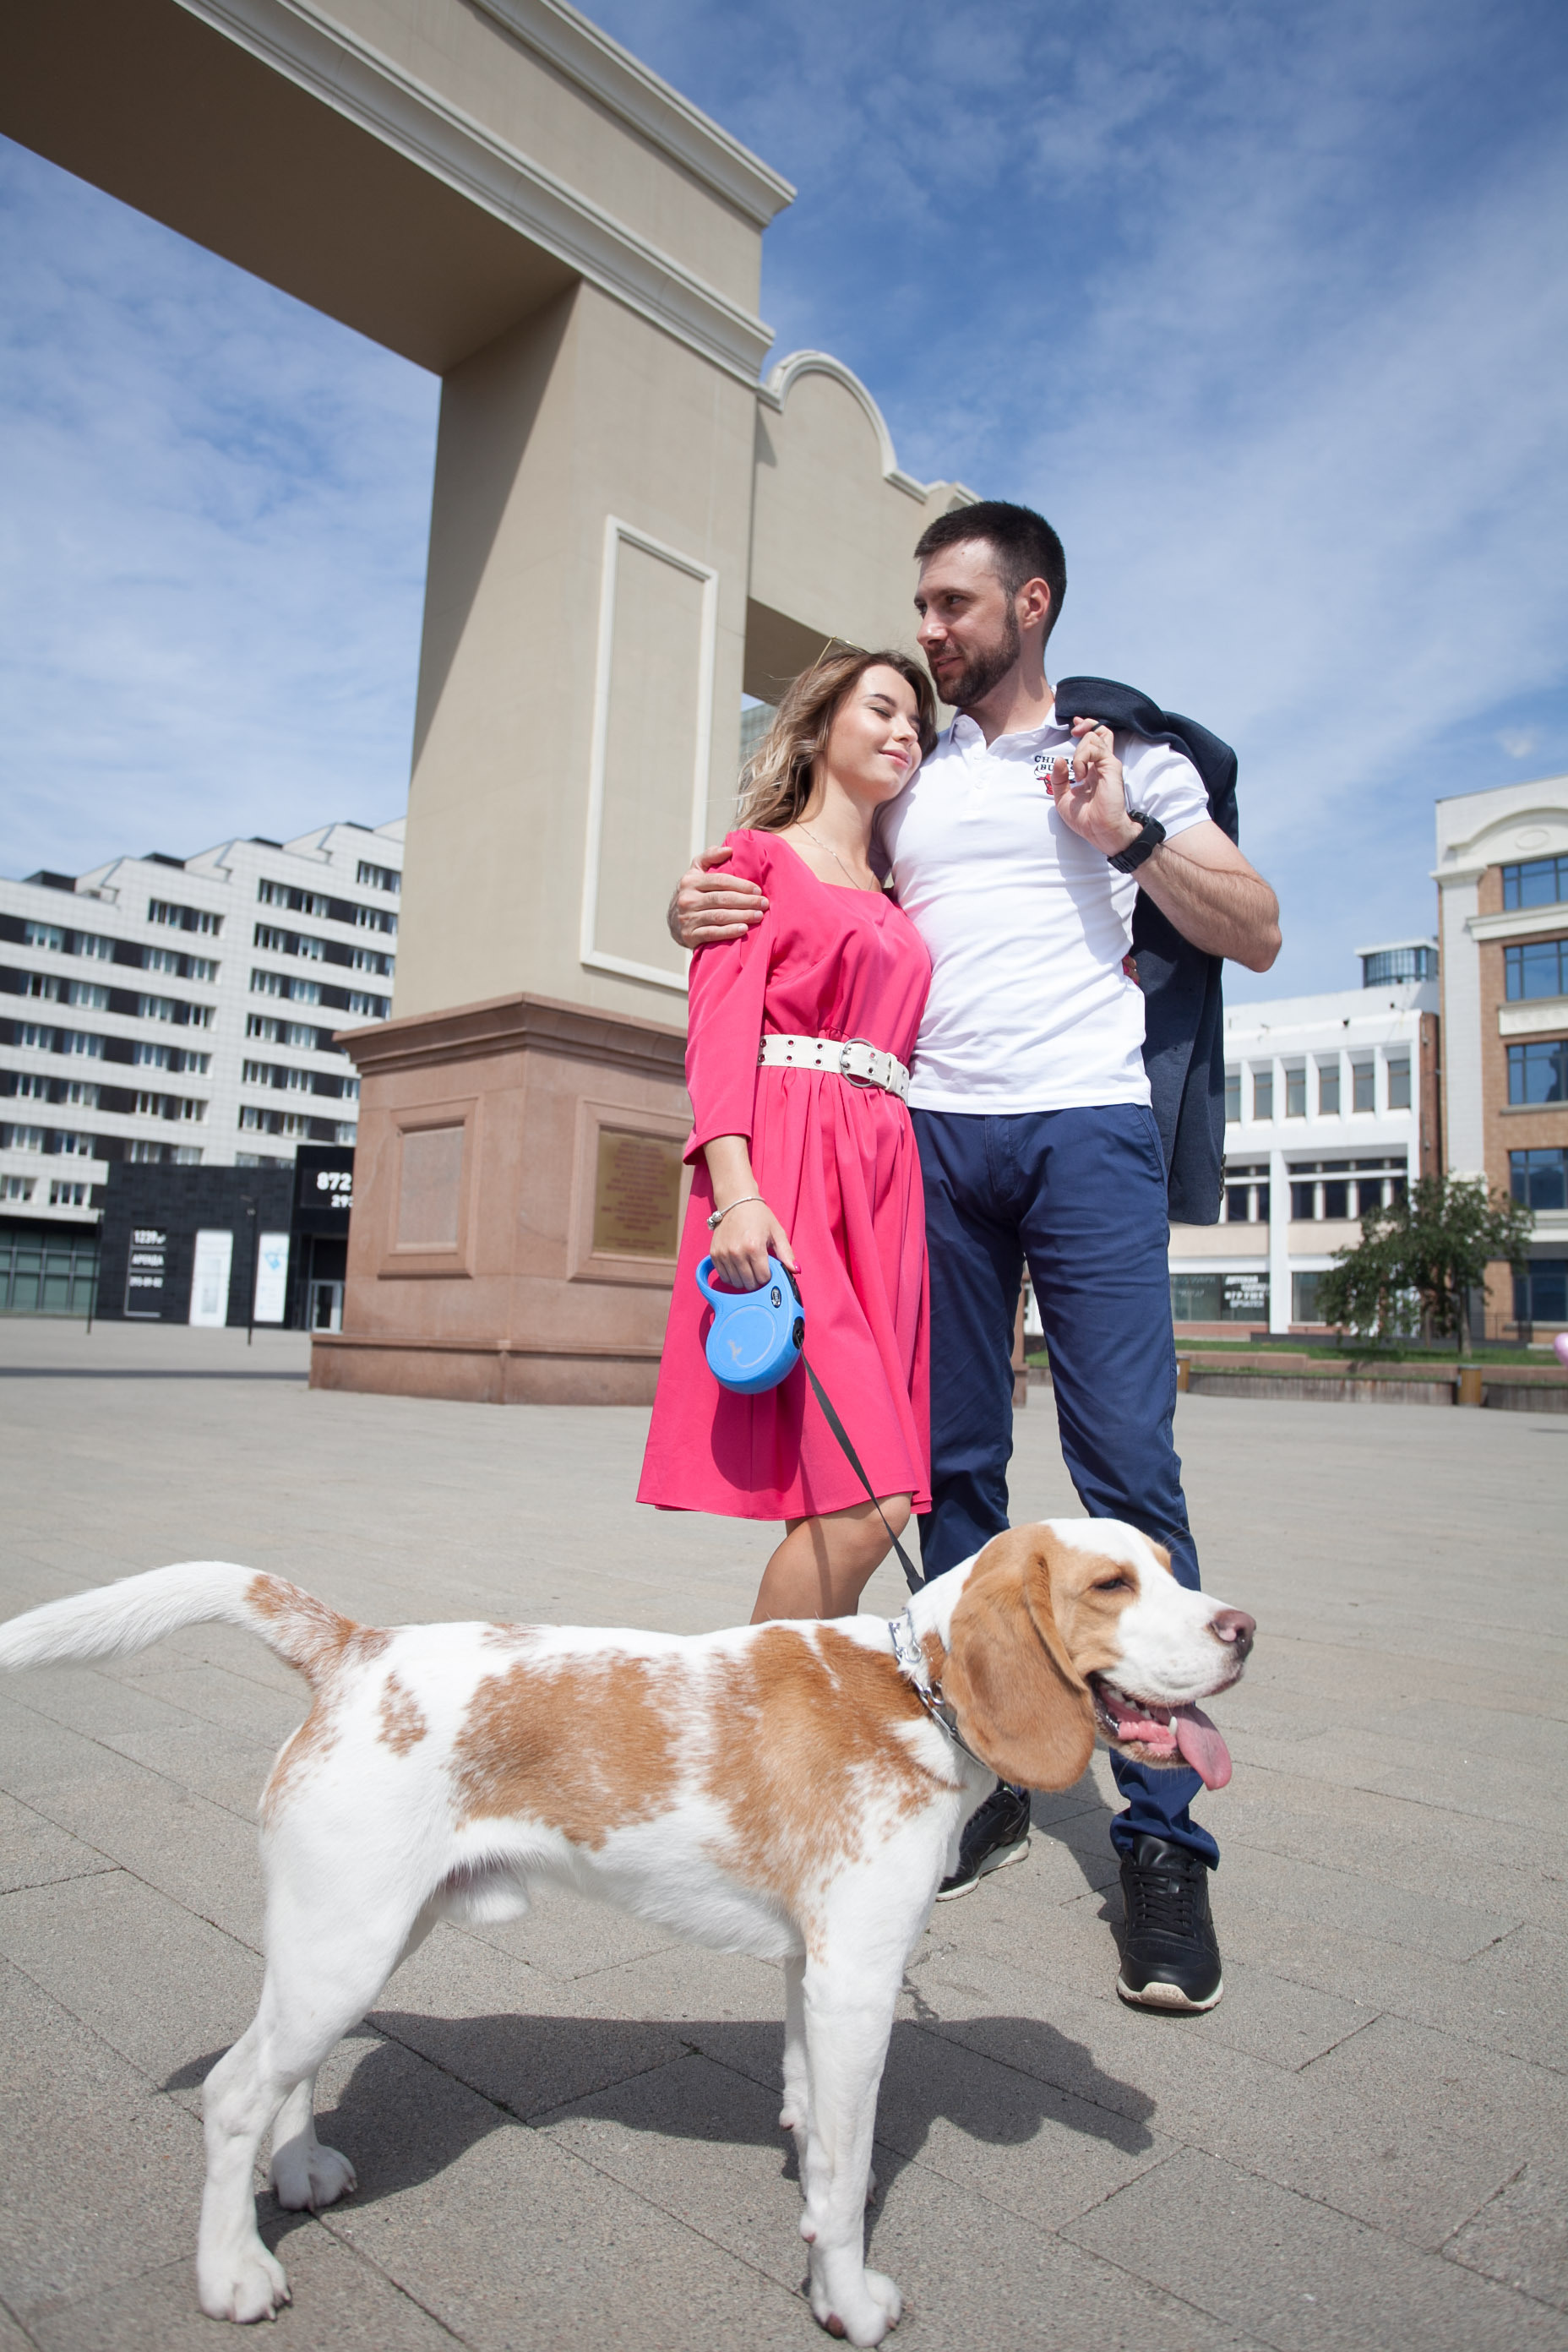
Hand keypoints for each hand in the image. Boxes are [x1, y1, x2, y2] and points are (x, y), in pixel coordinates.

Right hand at [667, 845, 769, 948]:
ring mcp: (687, 918)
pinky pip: (712, 933)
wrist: (675, 922)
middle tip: (764, 904)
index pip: (720, 881)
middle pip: (722, 899)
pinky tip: (744, 929)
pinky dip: (729, 931)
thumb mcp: (696, 872)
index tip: (758, 890)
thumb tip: (729, 849)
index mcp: (690, 881)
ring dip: (742, 916)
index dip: (741, 885)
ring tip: (758, 916)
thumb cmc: (693, 893)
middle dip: (746, 901)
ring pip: (719, 916)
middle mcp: (687, 899)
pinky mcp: (689, 936)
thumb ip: (710, 857)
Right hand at [709, 1198, 795, 1291]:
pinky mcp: (714, 1254)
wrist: (735, 1202)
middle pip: (749, 1283)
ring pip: (736, 1283)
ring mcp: (724, 1254)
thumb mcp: (777, 1232)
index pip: (763, 1278)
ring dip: (744, 1280)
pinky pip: (723, 1277)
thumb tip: (796, 1270)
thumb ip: (786, 1253)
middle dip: (757, 1280)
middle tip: (759, 1269)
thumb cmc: (758, 1216)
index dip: (768, 1276)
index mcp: (754, 1247)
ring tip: (748, 1269)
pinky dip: (732, 1277)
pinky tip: (738, 1268)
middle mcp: (737, 1252)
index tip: (768, 1269)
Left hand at [1049, 721, 1142, 861]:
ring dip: (1078, 752)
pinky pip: (1096, 749)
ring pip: (1094, 738)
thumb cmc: (1086, 819)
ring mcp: (1107, 765)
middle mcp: (1101, 765)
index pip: (1093, 741)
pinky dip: (1082, 758)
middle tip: (1073, 730)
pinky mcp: (1112, 767)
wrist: (1100, 831)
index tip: (1073, 728)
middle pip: (1098, 732)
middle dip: (1084, 726)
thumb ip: (1059, 778)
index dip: (1085, 729)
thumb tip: (1059, 759)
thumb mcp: (1063, 798)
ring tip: (1076, 773)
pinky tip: (1080, 774)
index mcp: (1092, 770)